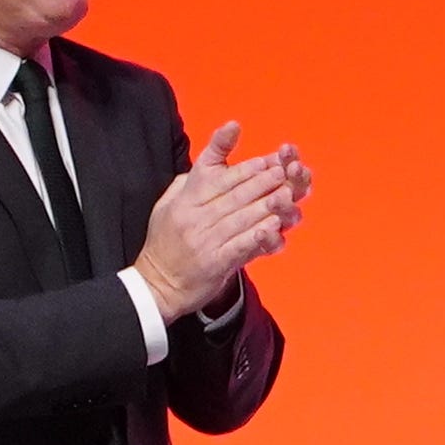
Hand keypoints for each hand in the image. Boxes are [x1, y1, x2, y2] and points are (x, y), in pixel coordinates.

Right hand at [130, 120, 307, 316]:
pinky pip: (239, 245)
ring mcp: (204, 241)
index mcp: (185, 201)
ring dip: (266, 205)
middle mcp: (194, 217)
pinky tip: (275, 226)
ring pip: (240, 218)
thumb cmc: (164, 242)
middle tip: (284, 171)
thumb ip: (188, 184)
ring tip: (287, 193)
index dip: (242, 169)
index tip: (264, 160)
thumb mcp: (167, 206)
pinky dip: (258, 235)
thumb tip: (212, 163)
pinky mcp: (214, 263)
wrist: (156, 284)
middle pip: (233, 195)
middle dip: (261, 182)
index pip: (215, 178)